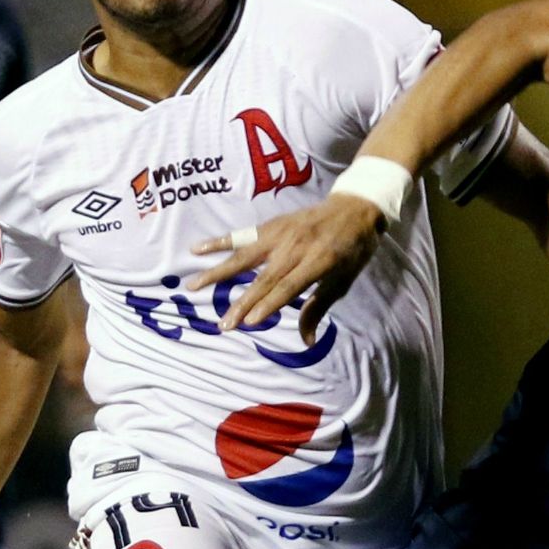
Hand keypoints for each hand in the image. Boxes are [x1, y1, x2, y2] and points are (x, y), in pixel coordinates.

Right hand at [189, 195, 382, 344]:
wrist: (354, 207)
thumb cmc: (352, 250)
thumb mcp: (344, 280)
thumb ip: (319, 307)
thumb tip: (307, 340)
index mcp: (320, 261)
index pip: (289, 286)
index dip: (269, 304)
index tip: (249, 323)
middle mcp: (297, 247)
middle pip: (265, 278)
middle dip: (243, 303)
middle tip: (224, 324)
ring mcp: (281, 234)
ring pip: (245, 256)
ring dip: (218, 272)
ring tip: (194, 286)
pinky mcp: (271, 225)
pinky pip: (242, 235)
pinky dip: (219, 241)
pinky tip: (197, 249)